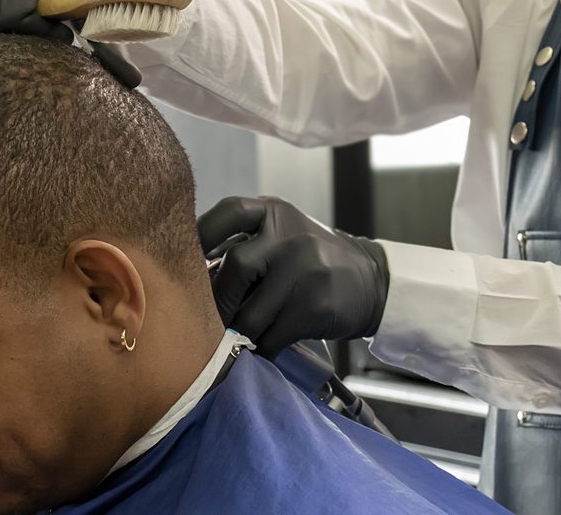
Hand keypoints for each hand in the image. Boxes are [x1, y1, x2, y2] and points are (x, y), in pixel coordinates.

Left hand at [199, 196, 389, 358]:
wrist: (371, 282)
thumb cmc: (313, 261)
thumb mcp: (284, 236)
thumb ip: (245, 244)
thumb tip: (191, 276)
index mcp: (276, 213)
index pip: (230, 212)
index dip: (202, 234)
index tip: (189, 261)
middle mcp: (290, 236)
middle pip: (235, 268)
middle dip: (219, 300)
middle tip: (214, 317)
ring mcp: (305, 270)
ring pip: (250, 313)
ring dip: (241, 331)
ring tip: (242, 335)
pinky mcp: (314, 305)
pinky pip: (271, 336)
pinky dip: (263, 348)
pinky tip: (266, 346)